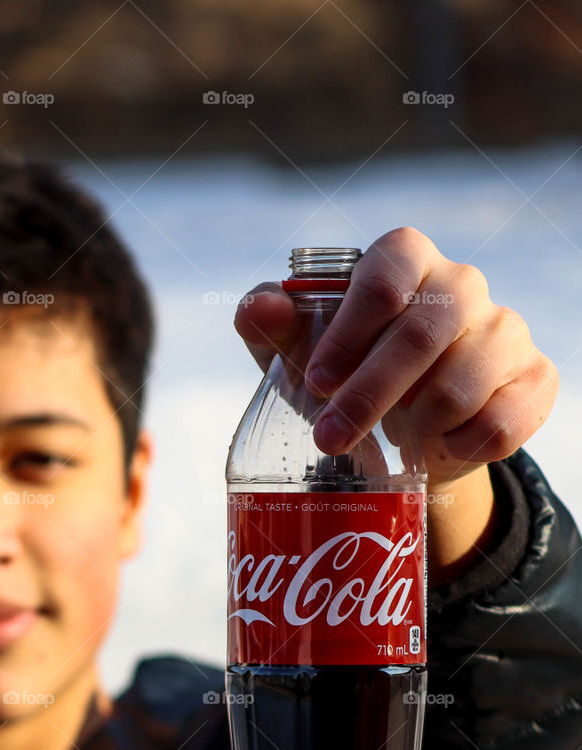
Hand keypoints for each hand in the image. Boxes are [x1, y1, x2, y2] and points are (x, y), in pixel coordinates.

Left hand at [233, 227, 557, 488]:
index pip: (384, 277)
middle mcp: (461, 284)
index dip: (348, 334)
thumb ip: (269, 324)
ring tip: (397, 436)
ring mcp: (505, 330)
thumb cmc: (348, 376)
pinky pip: (503, 422)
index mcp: (405, 259)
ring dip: (416, 424)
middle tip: (329, 438)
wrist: (407, 432)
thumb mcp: (298, 353)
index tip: (318, 382)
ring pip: (461, 385)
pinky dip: (464, 446)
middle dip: (368, 396)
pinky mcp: (535, 378)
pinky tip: (442, 446)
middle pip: (421, 335)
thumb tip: (259, 308)